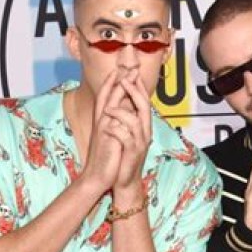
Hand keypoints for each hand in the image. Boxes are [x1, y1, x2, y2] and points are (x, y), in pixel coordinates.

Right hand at [81, 72, 125, 193]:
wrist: (97, 176)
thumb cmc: (105, 158)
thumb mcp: (111, 138)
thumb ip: (115, 123)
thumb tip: (123, 112)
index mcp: (103, 121)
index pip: (108, 97)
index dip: (114, 83)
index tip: (124, 70)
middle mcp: (101, 121)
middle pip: (108, 95)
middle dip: (119, 80)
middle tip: (129, 67)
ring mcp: (103, 129)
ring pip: (110, 104)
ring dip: (119, 90)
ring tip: (128, 77)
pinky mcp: (107, 138)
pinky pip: (114, 121)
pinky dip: (121, 111)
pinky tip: (129, 102)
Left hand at [105, 71, 151, 194]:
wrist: (124, 180)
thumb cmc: (122, 156)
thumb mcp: (124, 133)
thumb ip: (126, 118)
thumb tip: (122, 99)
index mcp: (142, 126)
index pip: (143, 101)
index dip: (137, 85)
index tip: (129, 71)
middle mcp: (145, 132)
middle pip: (144, 106)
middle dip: (133, 91)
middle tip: (123, 80)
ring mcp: (140, 143)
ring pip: (135, 121)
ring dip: (120, 112)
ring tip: (107, 110)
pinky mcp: (133, 153)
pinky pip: (126, 138)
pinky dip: (116, 131)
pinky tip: (106, 128)